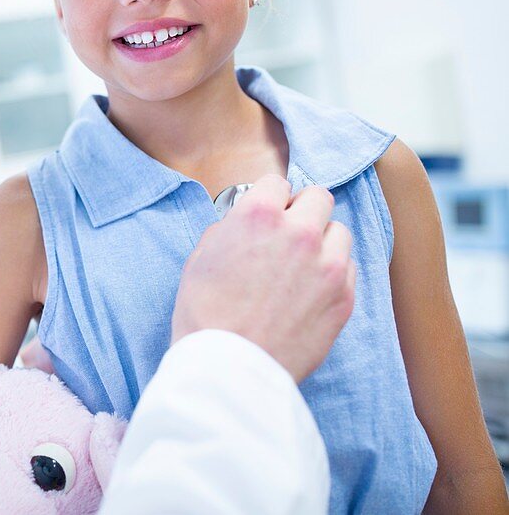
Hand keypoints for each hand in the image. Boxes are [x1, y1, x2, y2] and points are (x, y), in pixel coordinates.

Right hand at [171, 174, 355, 381]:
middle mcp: (299, 232)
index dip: (268, 198)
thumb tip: (243, 226)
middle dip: (302, 211)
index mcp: (258, 216)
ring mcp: (327, 266)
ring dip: (323, 242)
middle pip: (319, 198)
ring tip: (303, 264)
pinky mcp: (344, 298)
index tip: (266, 213)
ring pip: (340, 231)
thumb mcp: (200, 258)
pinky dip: (333, 273)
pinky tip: (310, 290)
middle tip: (288, 234)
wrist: (228, 368)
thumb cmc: (205, 315)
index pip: (277, 182)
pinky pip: (349, 268)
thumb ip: (229, 230)